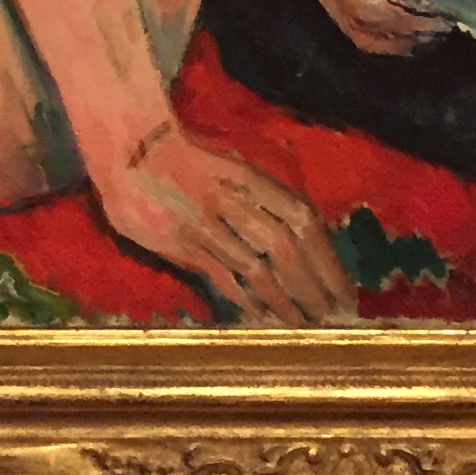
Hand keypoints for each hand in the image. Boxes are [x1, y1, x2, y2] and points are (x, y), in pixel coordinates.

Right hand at [92, 121, 358, 324]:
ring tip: (304, 325)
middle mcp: (234, 199)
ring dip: (285, 300)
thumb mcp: (232, 166)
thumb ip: (261, 198)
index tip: (344, 287)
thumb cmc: (187, 159)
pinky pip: (221, 276)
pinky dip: (245, 300)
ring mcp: (207, 222)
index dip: (327, 257)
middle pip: (287, 246)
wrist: (131, 149)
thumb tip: (300, 235)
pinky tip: (262, 318)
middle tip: (335, 315)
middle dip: (315, 284)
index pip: (302, 219)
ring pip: (257, 267)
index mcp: (252, 178)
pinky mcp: (181, 242)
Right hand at [298, 0, 464, 56]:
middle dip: (432, 9)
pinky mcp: (350, 30)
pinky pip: (379, 44)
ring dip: (422, 30)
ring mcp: (350, 19)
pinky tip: (424, 37)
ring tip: (448, 21)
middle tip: (459, 1)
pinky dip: (403, 44)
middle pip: (401, 12)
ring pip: (392, 33)